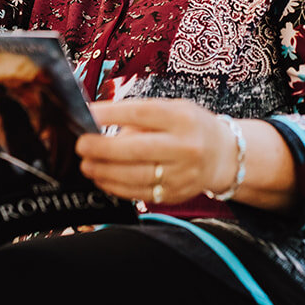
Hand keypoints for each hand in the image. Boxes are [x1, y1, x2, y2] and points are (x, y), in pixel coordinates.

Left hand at [78, 99, 236, 204]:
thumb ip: (139, 117)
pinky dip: (116, 187)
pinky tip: (103, 179)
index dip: (111, 114)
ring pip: (136, 176)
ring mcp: (182, 174)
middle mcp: (185, 146)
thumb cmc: (190, 127)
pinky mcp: (175, 194)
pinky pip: (139, 193)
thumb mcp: (173, 110)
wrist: (222, 155)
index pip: (142, 113)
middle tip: (82, 145)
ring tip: (87, 165)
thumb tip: (98, 125)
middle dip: (103, 148)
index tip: (88, 113)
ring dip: (105, 171)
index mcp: (182, 118)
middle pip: (137, 149)